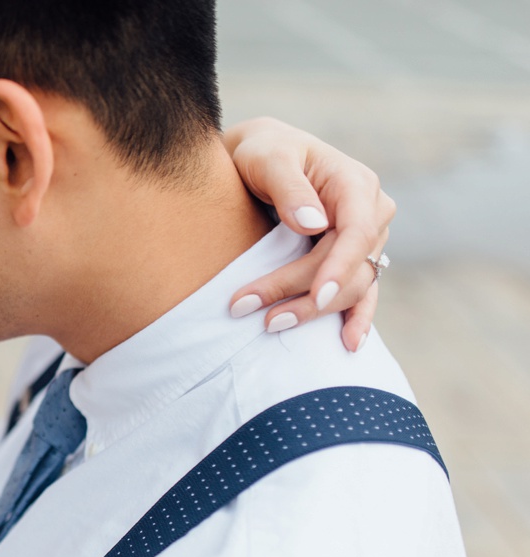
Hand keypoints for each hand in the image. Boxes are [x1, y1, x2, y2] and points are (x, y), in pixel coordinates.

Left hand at [224, 117, 394, 351]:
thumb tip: (314, 223)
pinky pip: (361, 294)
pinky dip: (356, 319)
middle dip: (301, 293)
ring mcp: (365, 240)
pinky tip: (348, 345)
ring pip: (352, 286)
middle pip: (348, 266)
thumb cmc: (262, 152)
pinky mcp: (351, 259)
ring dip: (313, 311)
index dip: (338, 267)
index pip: (357, 232)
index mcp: (356, 184)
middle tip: (246, 308)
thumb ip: (289, 187)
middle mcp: (370, 213)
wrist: (257, 158)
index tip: (314, 295)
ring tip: (268, 325)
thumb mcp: (268, 156)